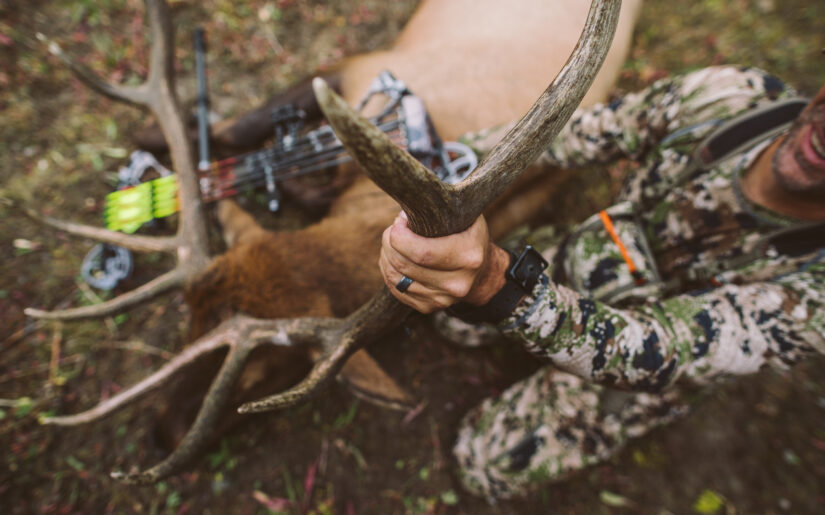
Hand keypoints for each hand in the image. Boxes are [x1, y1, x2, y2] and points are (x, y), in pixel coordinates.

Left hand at [379, 211, 509, 312]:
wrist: (483, 273)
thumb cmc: (469, 236)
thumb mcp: (466, 216)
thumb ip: (441, 208)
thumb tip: (406, 207)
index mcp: (469, 256)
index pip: (422, 252)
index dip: (400, 236)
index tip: (398, 224)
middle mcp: (457, 282)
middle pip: (405, 264)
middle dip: (390, 243)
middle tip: (392, 231)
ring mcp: (443, 299)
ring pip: (397, 277)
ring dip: (387, 256)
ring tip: (392, 243)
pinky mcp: (429, 308)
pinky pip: (396, 290)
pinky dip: (389, 272)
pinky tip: (394, 259)